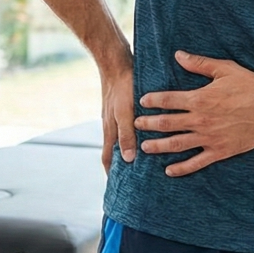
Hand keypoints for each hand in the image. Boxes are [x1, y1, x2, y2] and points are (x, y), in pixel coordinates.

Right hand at [99, 55, 135, 172]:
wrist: (116, 63)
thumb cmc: (122, 87)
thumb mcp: (124, 112)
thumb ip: (126, 134)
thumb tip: (129, 159)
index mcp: (110, 131)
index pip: (108, 159)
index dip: (111, 174)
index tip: (116, 189)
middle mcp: (112, 126)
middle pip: (115, 152)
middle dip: (121, 166)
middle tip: (131, 181)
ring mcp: (116, 117)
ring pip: (122, 139)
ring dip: (129, 151)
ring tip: (140, 162)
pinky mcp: (123, 107)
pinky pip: (127, 127)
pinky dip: (132, 136)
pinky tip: (144, 135)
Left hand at [134, 51, 253, 176]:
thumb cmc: (251, 86)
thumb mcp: (225, 69)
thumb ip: (199, 63)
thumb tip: (178, 55)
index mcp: (200, 99)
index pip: (168, 100)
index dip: (152, 100)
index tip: (142, 101)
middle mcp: (200, 119)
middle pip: (166, 124)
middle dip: (148, 124)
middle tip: (137, 124)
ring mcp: (209, 137)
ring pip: (176, 144)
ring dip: (158, 146)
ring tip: (145, 147)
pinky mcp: (220, 151)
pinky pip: (196, 162)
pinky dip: (181, 168)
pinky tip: (169, 170)